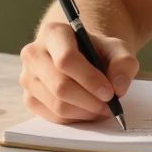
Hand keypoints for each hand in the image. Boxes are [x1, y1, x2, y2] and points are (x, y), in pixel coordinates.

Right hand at [18, 21, 139, 123]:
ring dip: (85, 112)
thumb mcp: (117, 49)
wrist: (81, 57)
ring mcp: (27, 77)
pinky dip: (75, 118)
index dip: (89, 79)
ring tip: (102, 109)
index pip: (66, 59)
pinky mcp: (28, 98)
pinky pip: (52, 117)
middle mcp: (34, 53)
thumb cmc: (97, 51)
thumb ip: (124, 63)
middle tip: (110, 107)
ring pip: (56, 105)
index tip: (109, 93)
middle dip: (90, 101)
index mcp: (53, 33)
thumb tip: (118, 87)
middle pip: (60, 86)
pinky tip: (89, 111)